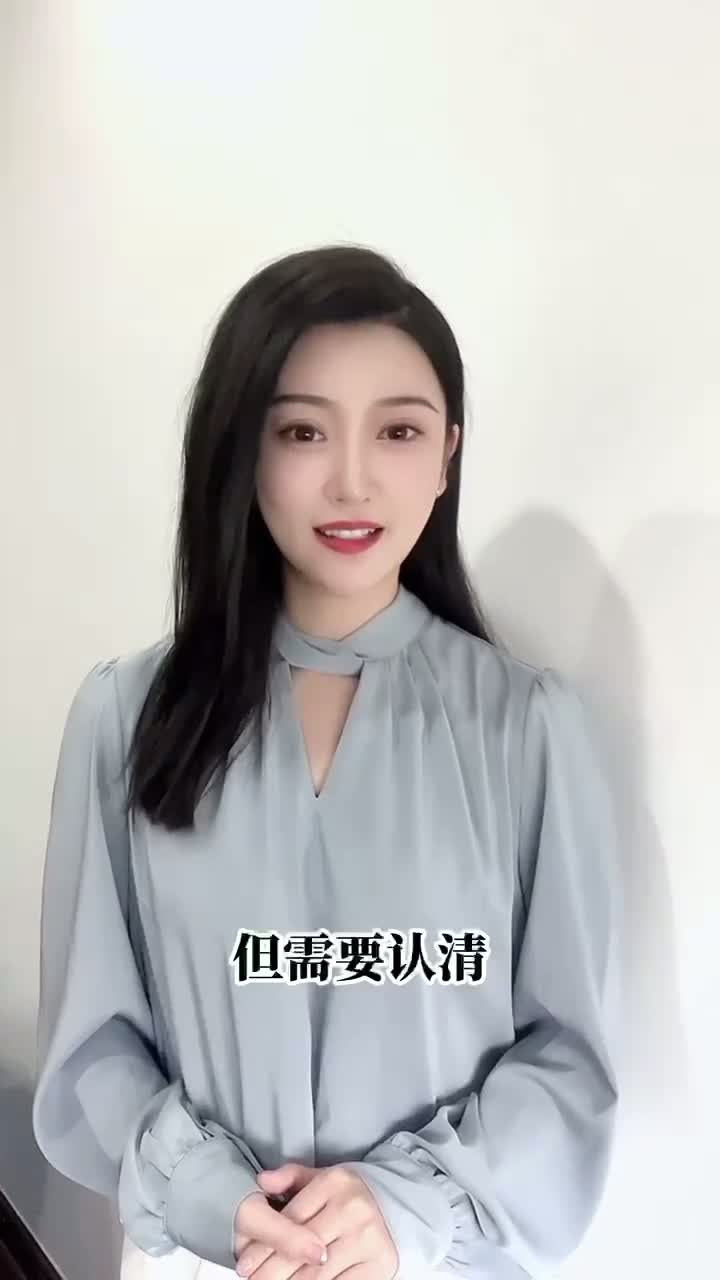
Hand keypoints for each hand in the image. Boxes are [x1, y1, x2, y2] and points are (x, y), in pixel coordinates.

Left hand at [234, 1163, 398, 1279]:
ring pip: (317, 1274)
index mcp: (336, 1182)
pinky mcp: (379, 1265)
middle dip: (271, 1272)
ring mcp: (368, 1239)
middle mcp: (353, 1209)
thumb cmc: (347, 1196)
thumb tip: (262, 1181)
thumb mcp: (321, 1178)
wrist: (394, 1208)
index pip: (291, 1220)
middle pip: (301, 1251)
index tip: (244, 1265)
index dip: (264, 1246)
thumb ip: (290, 1177)